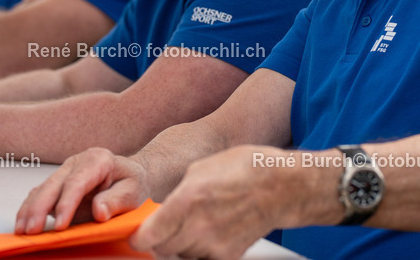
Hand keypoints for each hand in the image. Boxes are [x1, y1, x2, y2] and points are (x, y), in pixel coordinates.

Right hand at [15, 147, 150, 234]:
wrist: (131, 176)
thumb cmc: (132, 183)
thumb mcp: (133, 192)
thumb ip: (116, 200)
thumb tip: (99, 212)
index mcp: (97, 160)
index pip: (77, 182)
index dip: (66, 204)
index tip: (60, 226)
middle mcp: (77, 162)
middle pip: (53, 184)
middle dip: (40, 208)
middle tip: (32, 230)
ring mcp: (65, 172)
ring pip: (42, 189)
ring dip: (30, 210)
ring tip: (22, 231)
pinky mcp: (57, 185)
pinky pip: (39, 196)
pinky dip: (29, 210)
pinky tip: (22, 224)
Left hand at [132, 146, 296, 259]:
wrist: (282, 186)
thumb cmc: (245, 169)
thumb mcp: (201, 169)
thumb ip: (178, 194)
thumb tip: (163, 211)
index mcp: (187, 201)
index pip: (147, 236)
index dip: (138, 236)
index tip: (138, 234)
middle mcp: (198, 227)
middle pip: (162, 249)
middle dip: (160, 238)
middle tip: (169, 225)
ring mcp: (214, 245)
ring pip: (182, 254)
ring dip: (182, 243)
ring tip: (198, 222)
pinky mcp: (228, 256)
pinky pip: (202, 259)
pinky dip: (201, 249)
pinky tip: (211, 232)